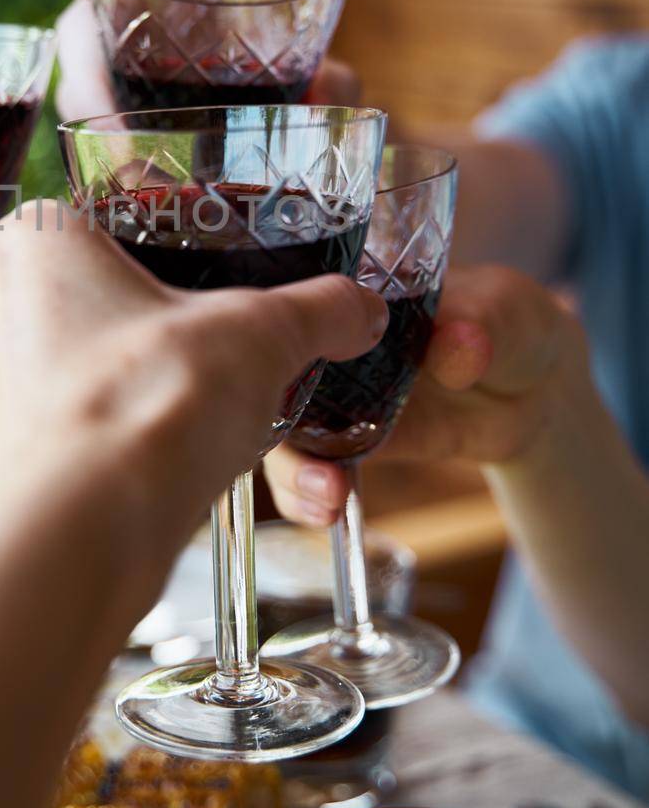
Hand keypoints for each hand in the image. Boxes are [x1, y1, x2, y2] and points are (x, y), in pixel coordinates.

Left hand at [0, 201, 385, 559]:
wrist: (87, 535)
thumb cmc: (149, 406)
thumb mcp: (261, 337)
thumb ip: (318, 311)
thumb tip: (361, 307)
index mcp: (33, 239)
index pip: (107, 218)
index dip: (170, 246)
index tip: (214, 275)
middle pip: (96, 294)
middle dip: (157, 322)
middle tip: (217, 346)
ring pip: (79, 363)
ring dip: (137, 382)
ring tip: (203, 407)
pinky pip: (69, 424)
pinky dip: (115, 435)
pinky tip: (167, 454)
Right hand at [264, 264, 578, 524]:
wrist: (537, 392)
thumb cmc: (512, 323)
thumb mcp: (503, 310)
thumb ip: (477, 324)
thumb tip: (452, 346)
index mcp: (353, 291)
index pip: (294, 302)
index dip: (272, 329)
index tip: (274, 362)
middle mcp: (328, 346)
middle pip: (273, 374)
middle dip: (270, 412)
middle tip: (301, 446)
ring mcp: (335, 399)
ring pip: (285, 431)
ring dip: (291, 467)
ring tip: (325, 496)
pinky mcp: (353, 446)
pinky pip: (317, 472)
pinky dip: (310, 497)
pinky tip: (327, 515)